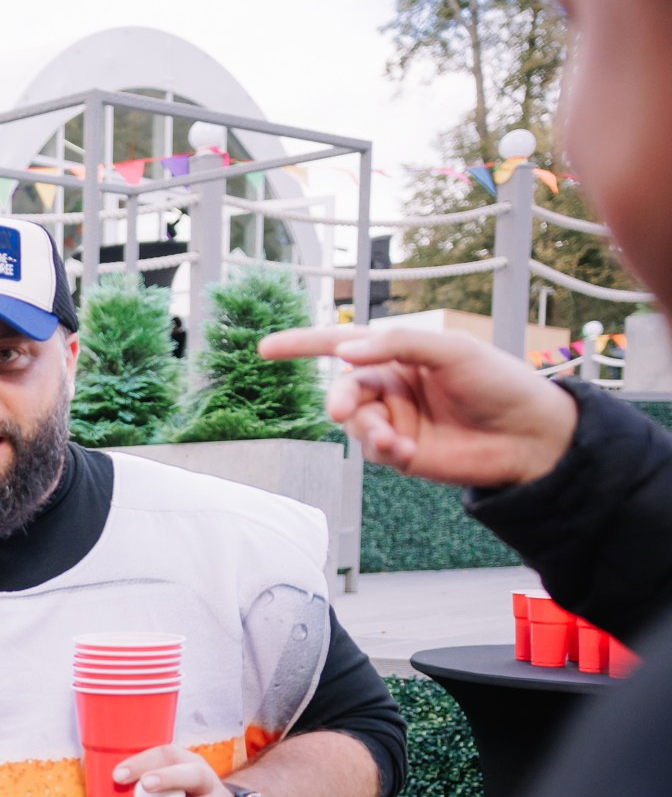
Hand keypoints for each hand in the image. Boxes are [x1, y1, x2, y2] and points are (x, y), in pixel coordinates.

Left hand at [120, 748, 245, 796]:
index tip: (118, 774)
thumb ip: (147, 781)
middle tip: (144, 785)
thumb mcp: (174, 782)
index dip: (144, 761)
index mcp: (191, 765)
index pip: (170, 754)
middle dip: (170, 779)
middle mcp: (206, 785)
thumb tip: (105, 787)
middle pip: (194, 776)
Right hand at [257, 325, 577, 488]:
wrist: (530, 435)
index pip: (343, 344)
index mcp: (401, 354)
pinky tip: (409, 452)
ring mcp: (395, 419)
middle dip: (340, 399)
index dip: (303, 345)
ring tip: (394, 441)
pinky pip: (373, 450)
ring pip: (354, 424)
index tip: (265, 349)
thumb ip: (398, 343)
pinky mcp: (401, 453)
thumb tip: (345, 351)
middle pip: (344, 388)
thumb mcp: (452, 351)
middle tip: (343, 410)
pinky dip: (384, 450)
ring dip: (367, 430)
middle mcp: (392, 385)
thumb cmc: (499, 382)